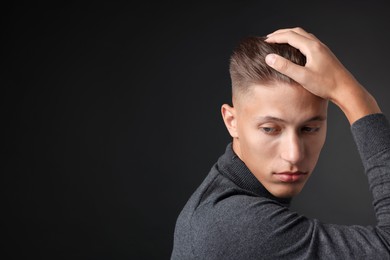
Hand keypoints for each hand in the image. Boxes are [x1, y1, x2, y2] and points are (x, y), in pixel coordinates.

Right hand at [265, 27, 380, 123]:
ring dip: (290, 35)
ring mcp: (322, 49)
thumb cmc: (326, 85)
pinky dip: (297, 40)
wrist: (346, 90)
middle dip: (281, 33)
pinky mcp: (324, 54)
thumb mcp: (302, 77)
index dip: (276, 37)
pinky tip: (295, 49)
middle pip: (296, 32)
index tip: (265, 41)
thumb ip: (285, 66)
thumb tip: (269, 57)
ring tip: (280, 41)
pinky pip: (308, 41)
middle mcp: (318, 45)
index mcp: (312, 47)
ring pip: (303, 35)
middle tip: (270, 38)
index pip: (290, 36)